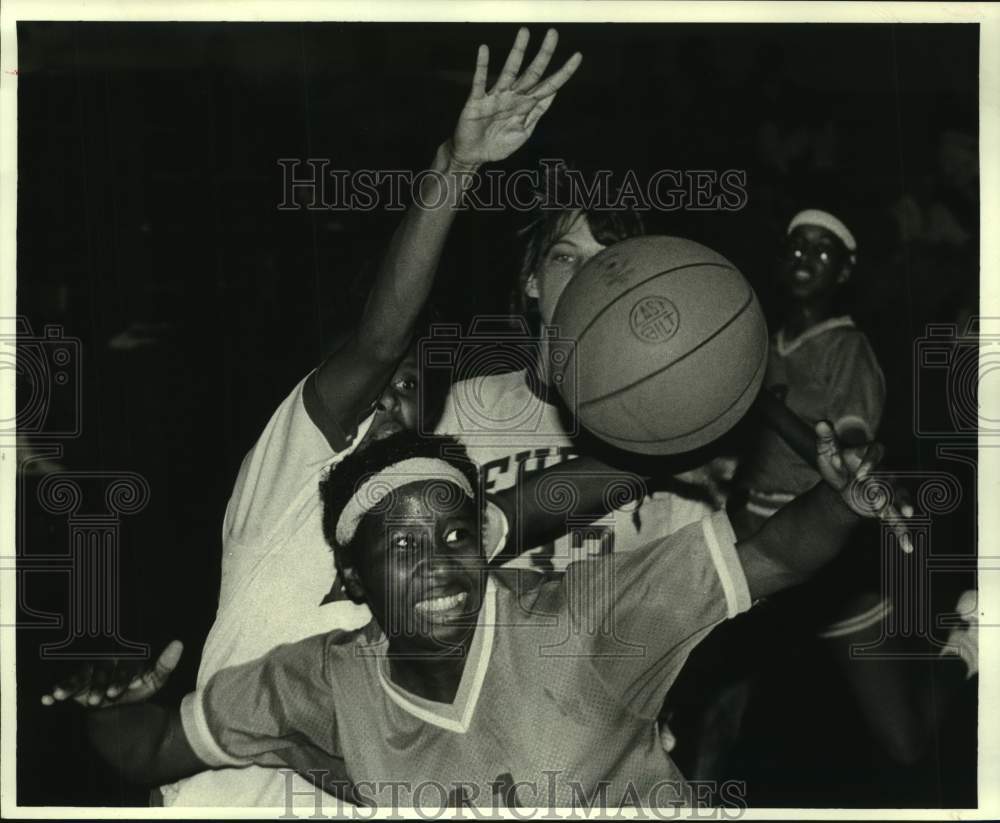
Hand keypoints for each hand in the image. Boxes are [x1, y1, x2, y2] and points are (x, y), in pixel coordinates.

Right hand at [41, 640, 182, 708]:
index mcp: (125, 660)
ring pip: (78, 676)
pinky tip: (46, 699)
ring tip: (59, 695)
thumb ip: (165, 664)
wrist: (122, 701)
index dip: (118, 680)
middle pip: (99, 672)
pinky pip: (63, 685)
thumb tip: (179, 643)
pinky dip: (54, 691)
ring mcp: (88, 672)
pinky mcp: (75, 683)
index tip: (114, 693)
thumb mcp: (154, 680)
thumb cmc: (138, 687)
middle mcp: (105, 663)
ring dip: (69, 685)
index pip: (122, 668)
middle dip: (97, 685)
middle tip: (97, 701)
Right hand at [450, 27, 581, 165]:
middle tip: (553, 33)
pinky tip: (484, 50)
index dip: (563, 73)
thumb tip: (554, 92)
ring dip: (517, 52)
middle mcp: (513, 96)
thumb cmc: (498, 144)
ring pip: (509, 71)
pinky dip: (482, 66)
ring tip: (524, 32)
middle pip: (532, 72)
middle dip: (544, 54)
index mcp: (526, 105)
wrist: (474, 155)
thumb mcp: (523, 132)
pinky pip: (480, 82)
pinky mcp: (477, 101)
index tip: (577, 56)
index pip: (548, 86)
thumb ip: (537, 112)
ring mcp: (496, 97)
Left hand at [814, 421, 913, 552]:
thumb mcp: (828, 453)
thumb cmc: (837, 466)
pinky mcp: (888, 507)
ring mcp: (889, 489)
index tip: (860, 474)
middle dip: (890, 486)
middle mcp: (884, 470)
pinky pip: (897, 519)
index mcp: (871, 454)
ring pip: (900, 496)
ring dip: (904, 505)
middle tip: (885, 495)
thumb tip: (821, 423)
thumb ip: (826, 438)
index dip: (870, 462)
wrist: (841, 486)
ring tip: (906, 514)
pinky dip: (901, 531)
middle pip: (891, 475)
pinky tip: (906, 546)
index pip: (876, 452)